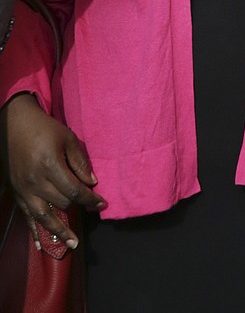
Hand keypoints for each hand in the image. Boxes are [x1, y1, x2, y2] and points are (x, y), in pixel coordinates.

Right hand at [0, 92, 106, 248]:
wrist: (14, 126)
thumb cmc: (44, 129)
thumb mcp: (67, 138)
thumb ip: (80, 161)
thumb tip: (92, 183)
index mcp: (50, 165)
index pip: (74, 190)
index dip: (90, 199)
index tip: (102, 204)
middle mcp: (36, 181)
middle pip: (61, 203)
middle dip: (78, 208)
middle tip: (90, 211)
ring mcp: (25, 190)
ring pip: (44, 217)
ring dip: (59, 232)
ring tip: (71, 244)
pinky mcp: (18, 194)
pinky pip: (27, 217)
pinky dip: (35, 232)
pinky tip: (42, 245)